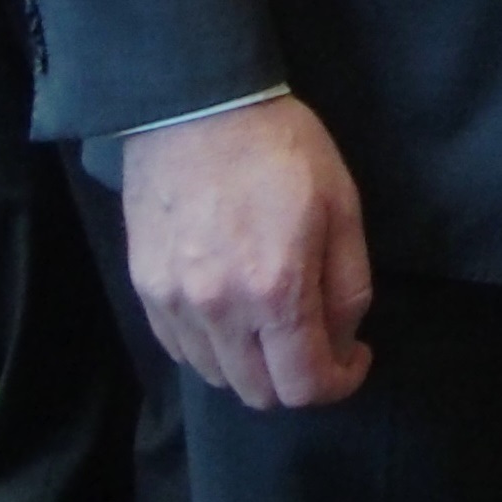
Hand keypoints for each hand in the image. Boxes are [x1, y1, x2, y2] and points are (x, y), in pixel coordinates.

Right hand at [123, 95, 373, 408]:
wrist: (196, 107)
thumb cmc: (281, 147)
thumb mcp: (342, 204)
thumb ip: (348, 284)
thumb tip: (343, 340)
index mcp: (275, 290)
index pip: (304, 385)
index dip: (338, 383)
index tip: (355, 358)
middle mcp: (219, 311)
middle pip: (258, 394)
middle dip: (297, 380)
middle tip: (318, 340)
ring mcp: (175, 305)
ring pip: (217, 377)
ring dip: (253, 367)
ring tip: (275, 323)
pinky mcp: (146, 291)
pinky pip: (181, 349)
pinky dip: (213, 348)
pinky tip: (233, 312)